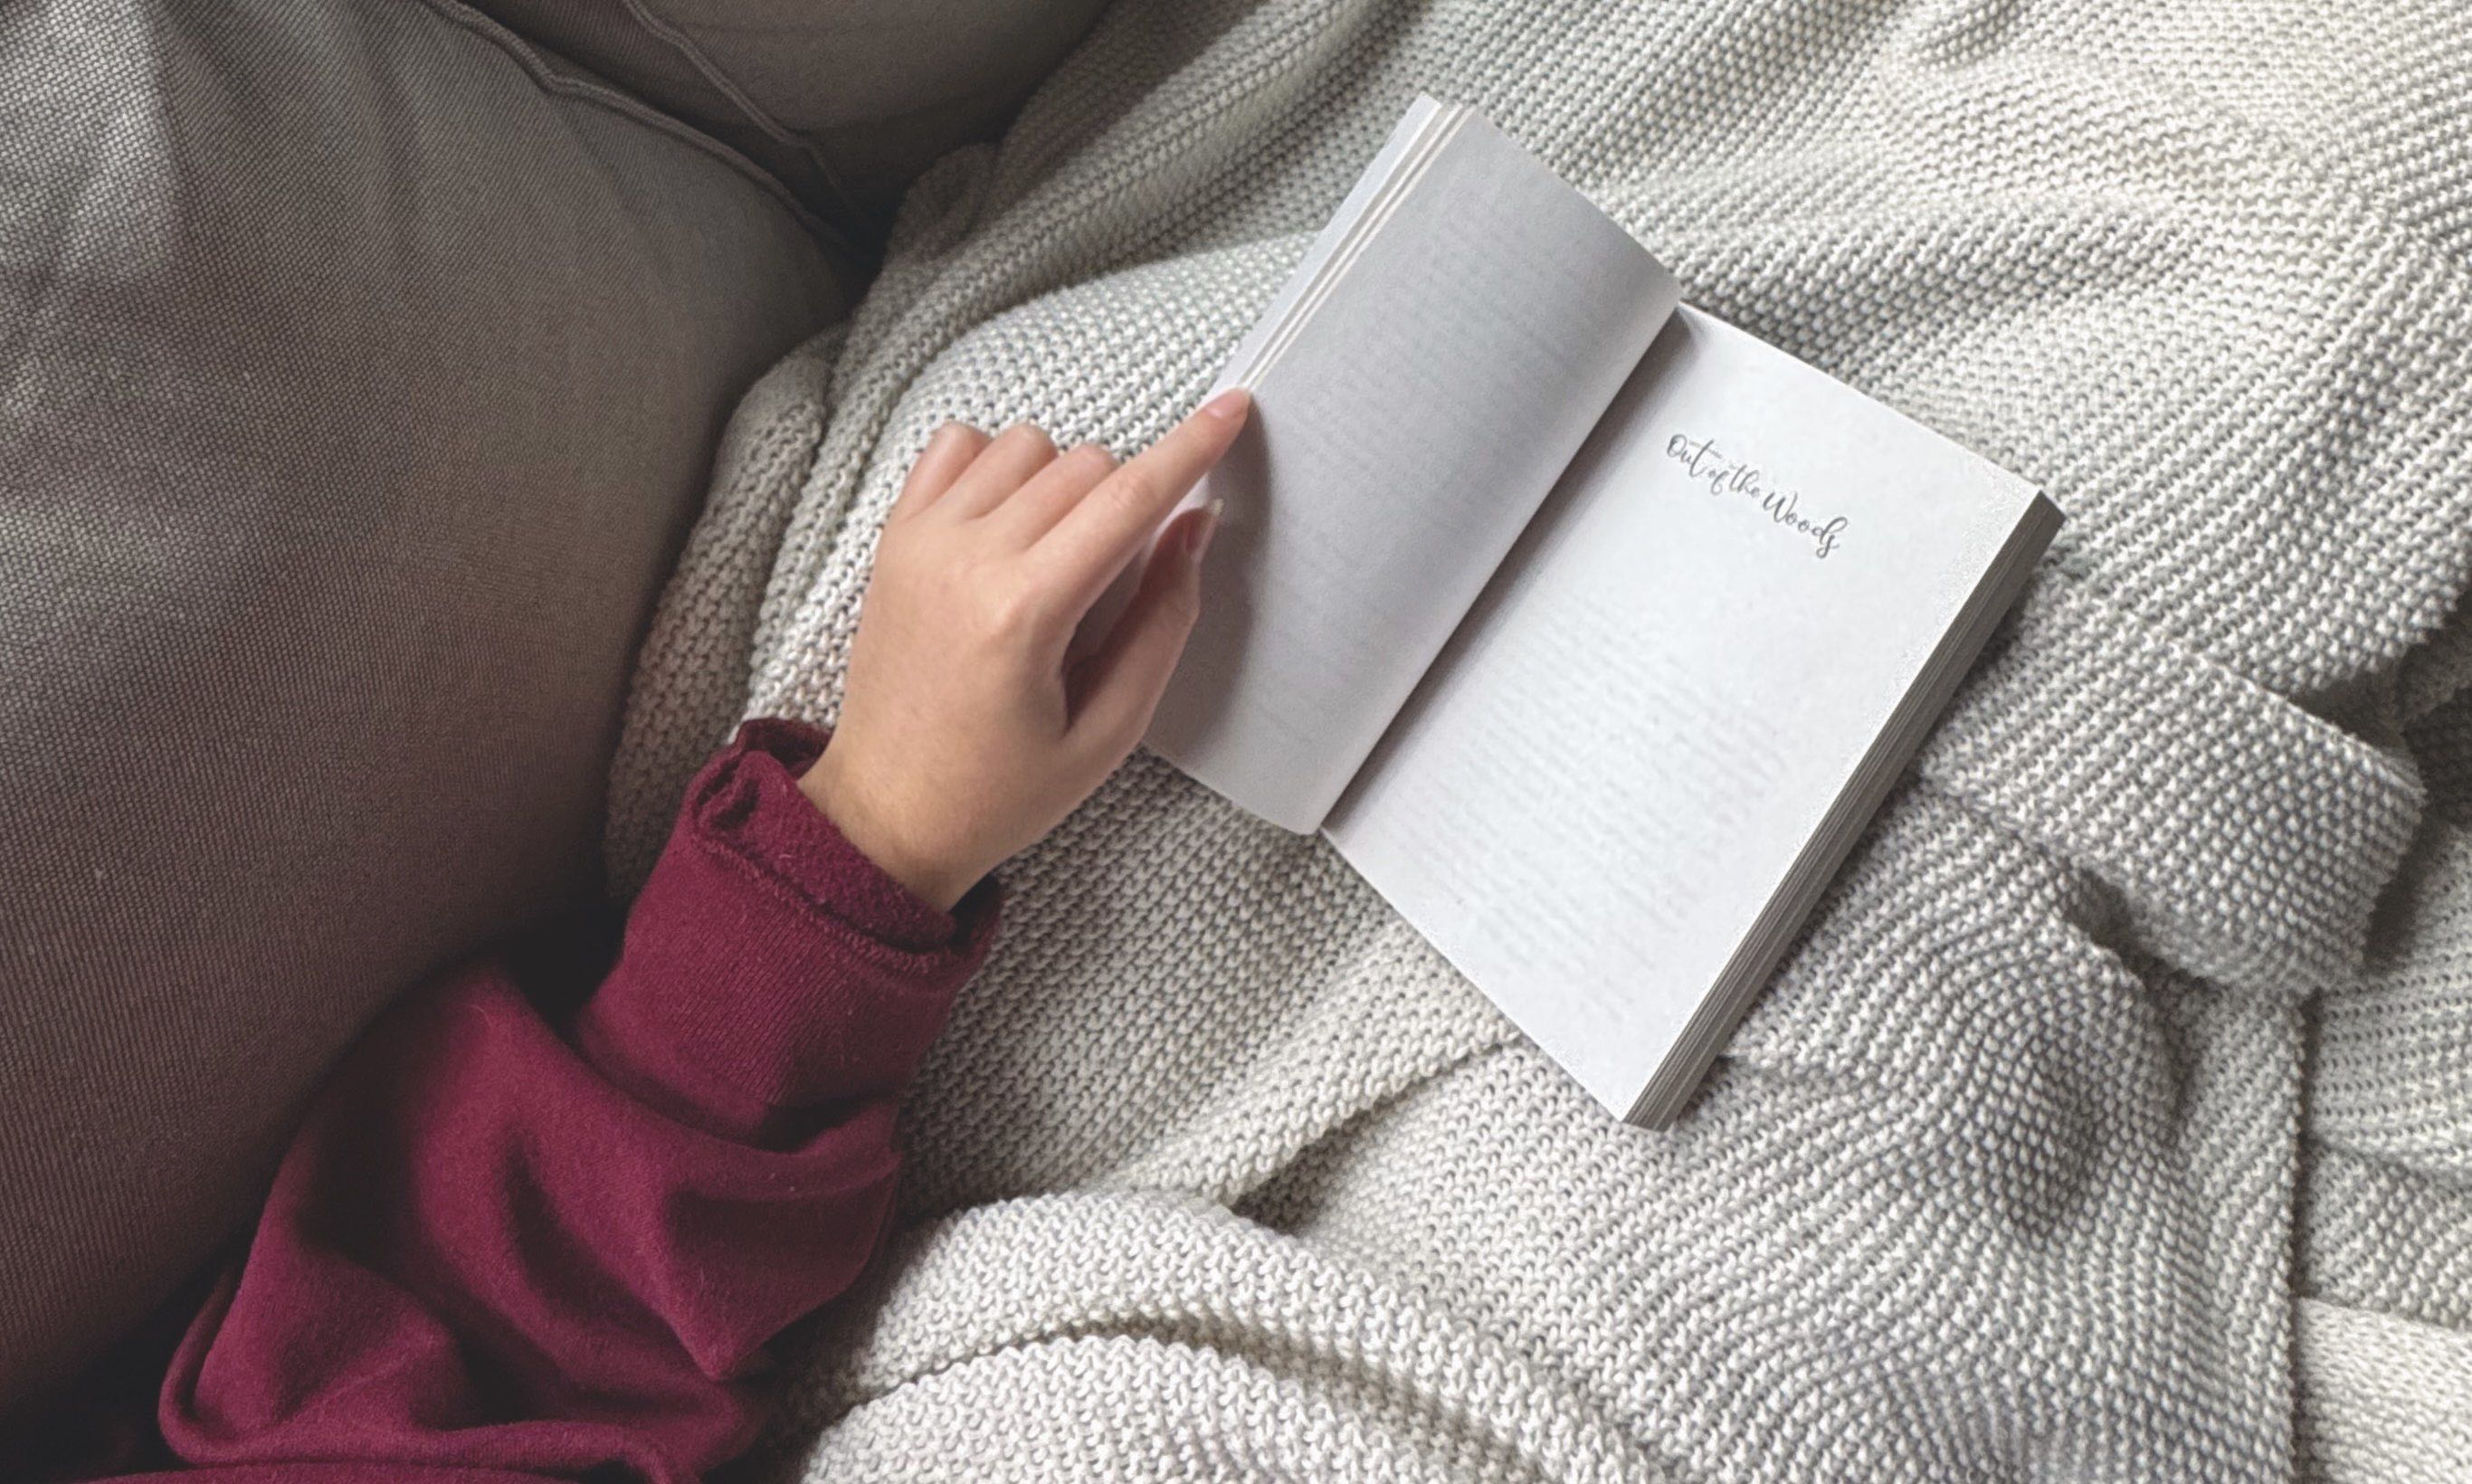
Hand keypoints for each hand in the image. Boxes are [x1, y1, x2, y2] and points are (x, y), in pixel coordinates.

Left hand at [798, 390, 1249, 908]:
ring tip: (1059, 555)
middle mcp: (965, 559)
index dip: (1191, 448)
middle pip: (1085, 462)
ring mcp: (922, 540)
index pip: (1127, 499)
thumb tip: (1194, 529)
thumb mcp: (1107, 733)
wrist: (887, 812)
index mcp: (1023, 613)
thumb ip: (1161, 624)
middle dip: (1126, 499)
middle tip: (1116, 577)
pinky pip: (957, 446)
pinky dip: (997, 464)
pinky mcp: (894, 537)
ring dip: (1063, 479)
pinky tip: (1009, 521)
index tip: (1232, 410)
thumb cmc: (998, 791)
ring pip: (1026, 443)